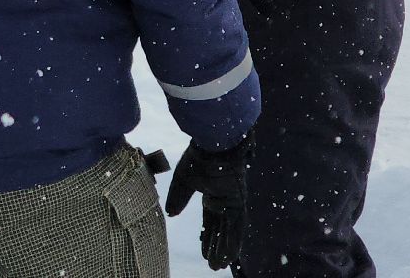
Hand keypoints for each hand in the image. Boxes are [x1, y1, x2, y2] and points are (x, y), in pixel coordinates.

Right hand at [164, 138, 249, 270]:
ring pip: (228, 231)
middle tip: (213, 265)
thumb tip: (170, 214)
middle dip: (215, 247)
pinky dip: (233, 242)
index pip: (209, 221)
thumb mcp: (183, 181)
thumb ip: (178, 198)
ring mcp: (232, 202)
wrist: (214, 144)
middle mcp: (223, 201)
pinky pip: (237, 227)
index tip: (204, 251)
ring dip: (224, 249)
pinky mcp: (238, 202)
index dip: (206, 236)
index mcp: (210, 195)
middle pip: (219, 229)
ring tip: (218, 266)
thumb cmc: (198, 158)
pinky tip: (230, 256)